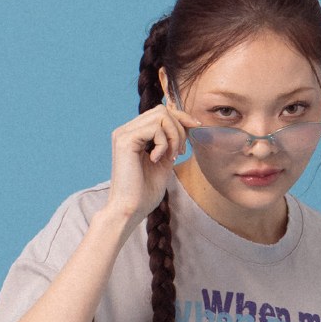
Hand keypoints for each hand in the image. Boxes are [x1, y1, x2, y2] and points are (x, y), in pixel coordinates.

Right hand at [107, 100, 202, 224]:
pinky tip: (156, 160)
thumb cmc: (144, 193)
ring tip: (170, 157)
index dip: (181, 116)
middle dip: (179, 129)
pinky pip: (155, 128)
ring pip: (160, 115)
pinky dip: (163, 143)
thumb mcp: (164, 163)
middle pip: (162, 110)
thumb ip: (170, 144)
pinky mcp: (125, 140)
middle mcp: (126, 130)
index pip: (160, 113)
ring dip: (173, 136)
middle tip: (179, 153)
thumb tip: (184, 126)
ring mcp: (123, 133)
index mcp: (134, 135)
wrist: (129, 210)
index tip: (196, 125)